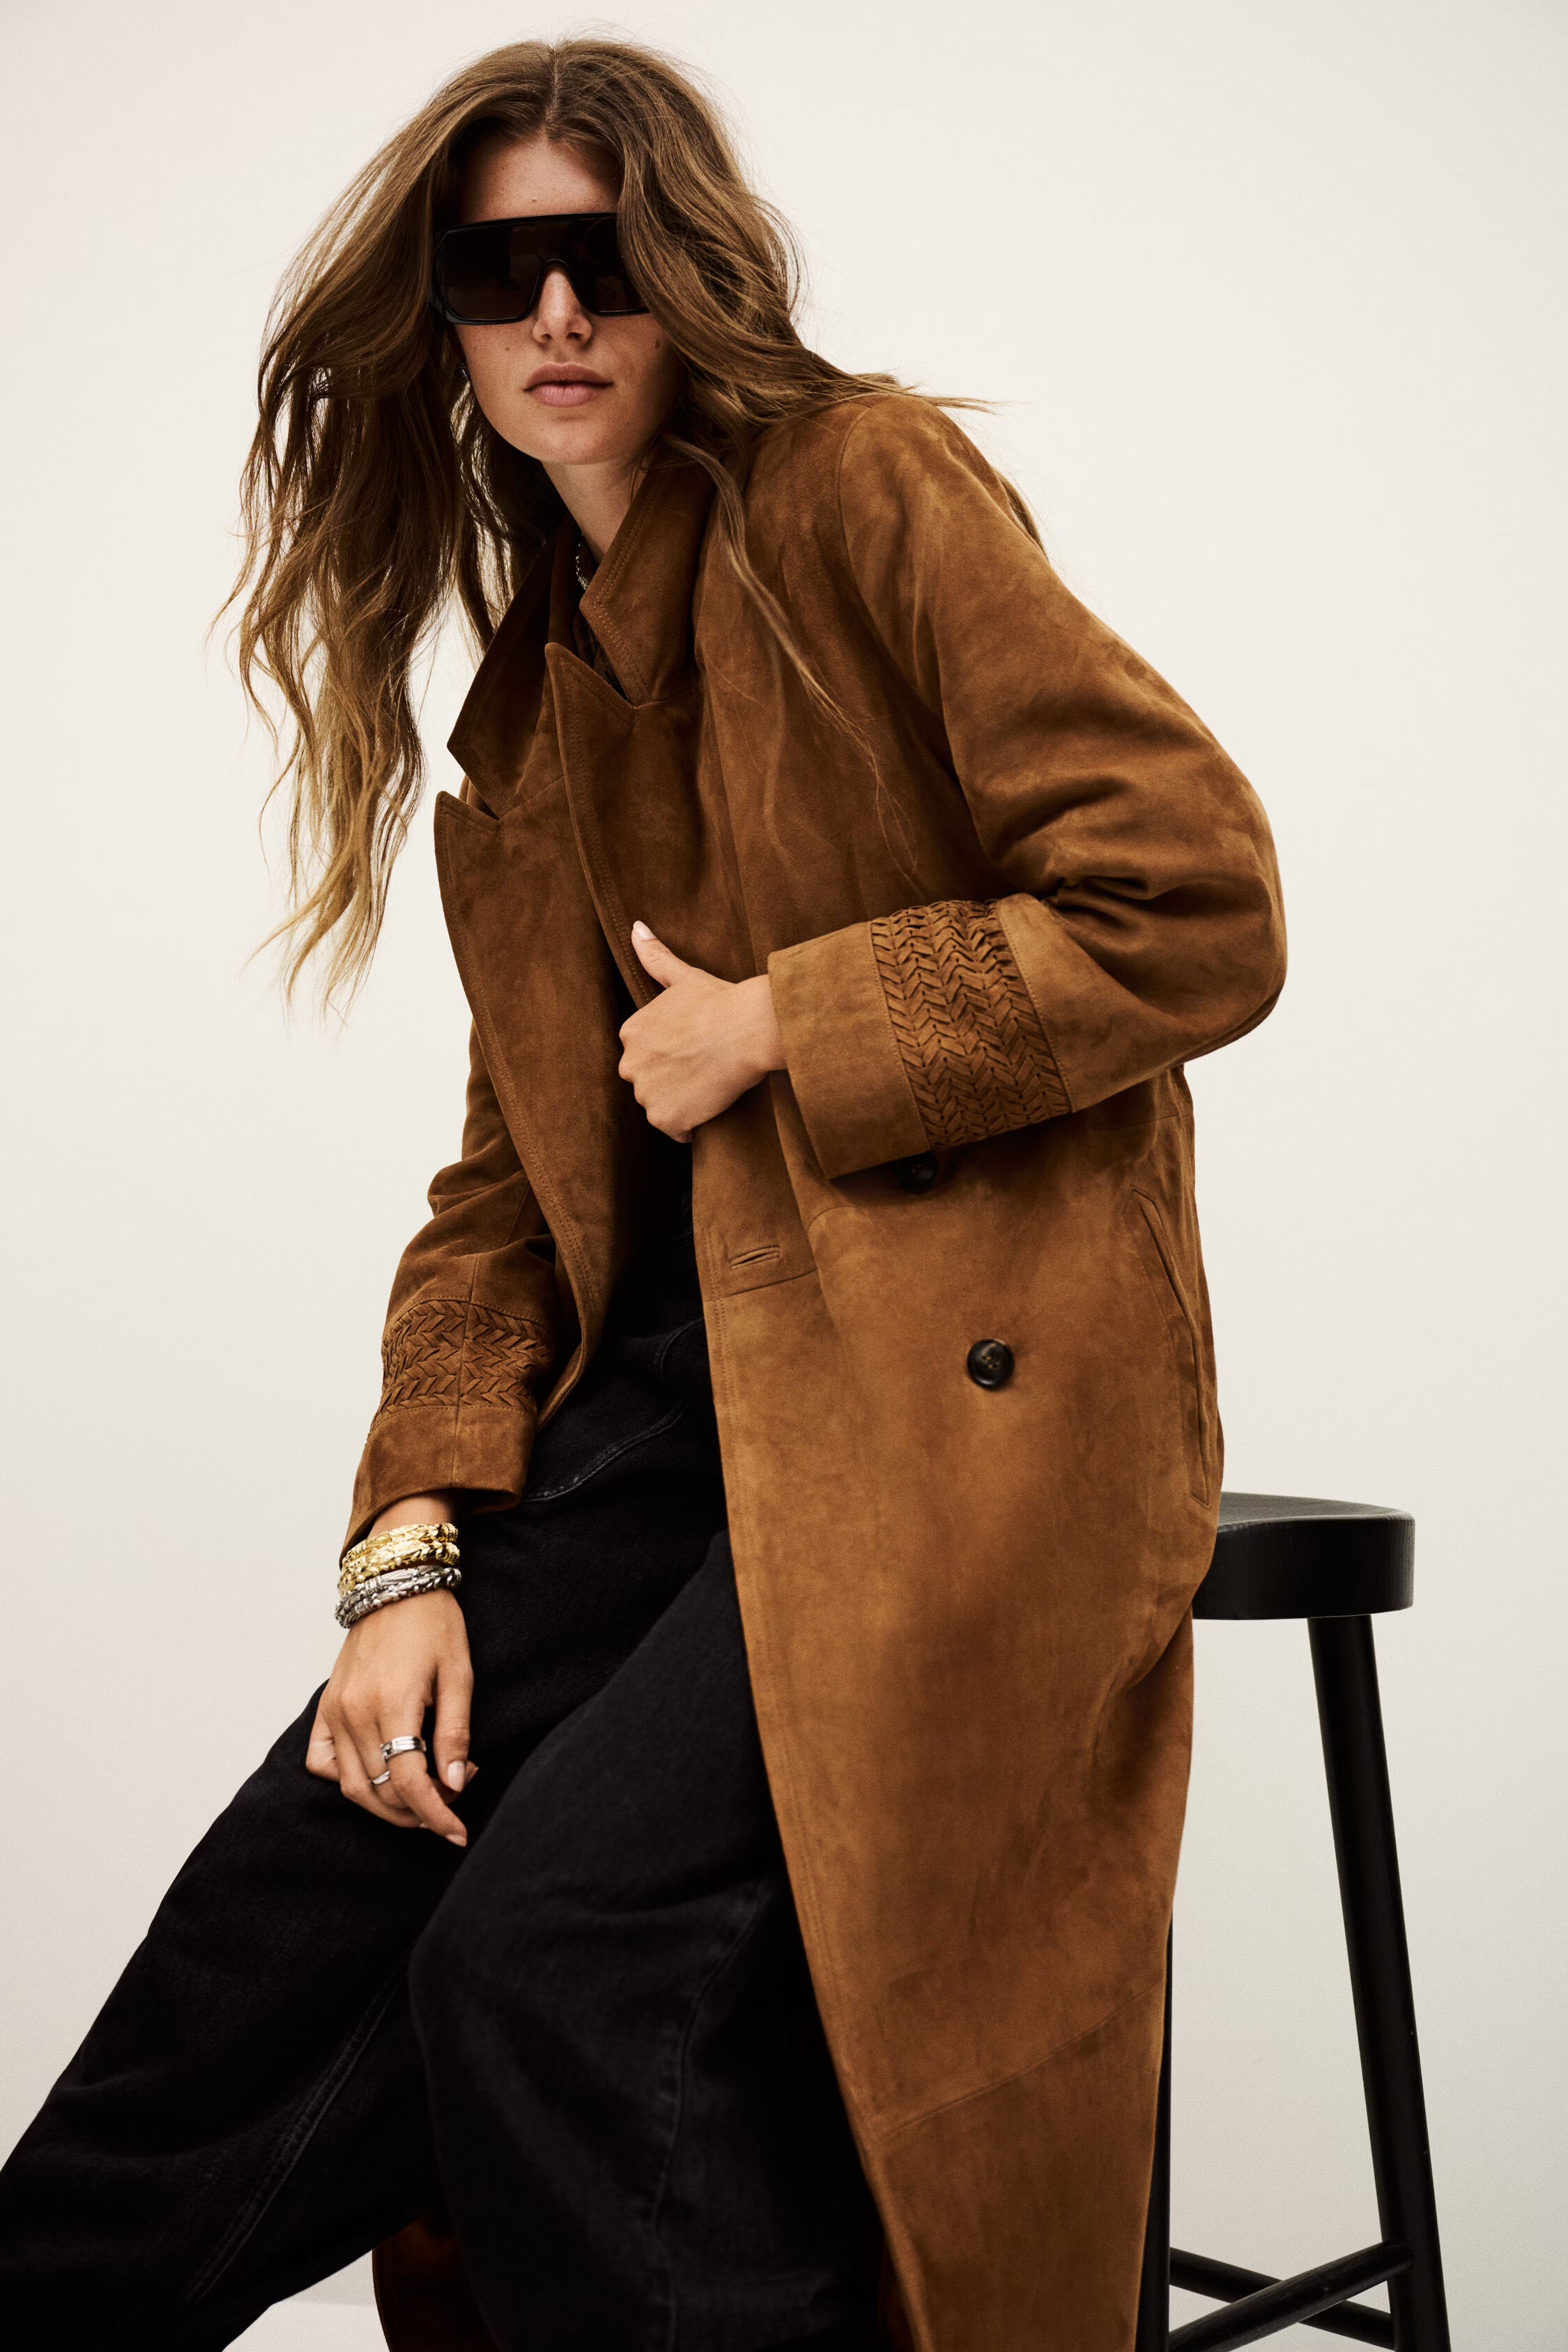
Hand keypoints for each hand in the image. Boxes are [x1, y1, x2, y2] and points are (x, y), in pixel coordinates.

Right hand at [307, 1490, 475, 1844]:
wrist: (396, 1583)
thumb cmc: (435, 1624)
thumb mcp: (459, 1675)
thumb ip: (454, 1734)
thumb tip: (454, 1786)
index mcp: (392, 1702)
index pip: (409, 1782)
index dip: (437, 1814)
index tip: (458, 1832)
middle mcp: (354, 1711)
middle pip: (379, 1792)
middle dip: (418, 1812)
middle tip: (451, 1802)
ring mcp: (334, 1710)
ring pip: (351, 1786)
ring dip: (387, 1805)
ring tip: (423, 1796)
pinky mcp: (326, 1706)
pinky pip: (323, 1762)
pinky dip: (348, 1780)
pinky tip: (378, 1775)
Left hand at [618, 921, 785, 1140]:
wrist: (751, 1028)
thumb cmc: (723, 1001)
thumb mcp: (684, 976)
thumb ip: (655, 958)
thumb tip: (635, 927)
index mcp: (631, 1032)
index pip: (645, 1054)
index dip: (673, 1054)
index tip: (696, 1047)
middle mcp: (629, 1064)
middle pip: (648, 1082)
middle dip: (671, 1079)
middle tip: (705, 1067)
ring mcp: (646, 1093)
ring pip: (660, 1106)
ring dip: (681, 1102)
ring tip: (709, 1084)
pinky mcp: (665, 1118)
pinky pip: (675, 1131)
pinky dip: (690, 1126)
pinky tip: (709, 1106)